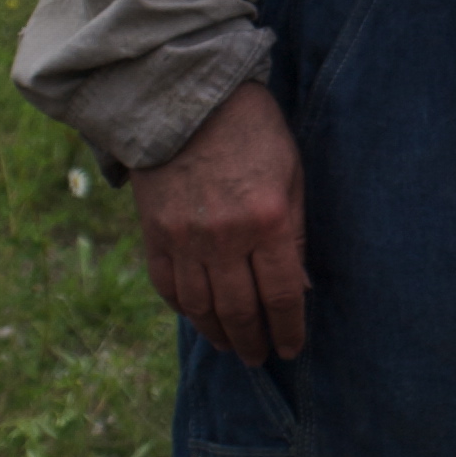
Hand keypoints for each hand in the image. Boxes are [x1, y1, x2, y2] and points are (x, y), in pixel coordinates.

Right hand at [132, 79, 308, 363]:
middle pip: (240, 310)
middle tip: (260, 358)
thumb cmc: (255, 132)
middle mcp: (224, 238)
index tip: (291, 349)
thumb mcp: (292, 175)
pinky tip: (198, 317)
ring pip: (201, 306)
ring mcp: (184, 238)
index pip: (282, 295)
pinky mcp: (154, 232)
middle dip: (253, 341)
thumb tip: (301, 287)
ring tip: (231, 346)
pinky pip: (168, 285)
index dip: (288, 328)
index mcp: (268, 222)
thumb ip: (296, 233)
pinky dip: (184, 308)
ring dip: (218, 333)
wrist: (187, 98)